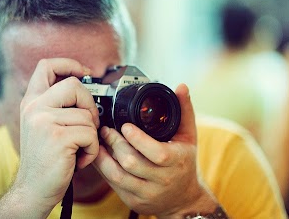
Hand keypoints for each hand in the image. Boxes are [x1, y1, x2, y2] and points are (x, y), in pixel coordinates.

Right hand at [14, 58, 99, 213]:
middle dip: (89, 105)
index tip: (85, 72)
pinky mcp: (58, 138)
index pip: (46, 65)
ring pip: (87, 115)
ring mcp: (44, 122)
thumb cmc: (44, 159)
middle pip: (74, 85)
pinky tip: (78, 160)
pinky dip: (91, 150)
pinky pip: (91, 134)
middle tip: (87, 124)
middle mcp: (34, 108)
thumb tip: (84, 88)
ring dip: (91, 136)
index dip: (68, 63)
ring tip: (77, 150)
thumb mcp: (43, 125)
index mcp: (31, 102)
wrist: (33, 190)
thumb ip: (56, 105)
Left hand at [93, 83, 217, 216]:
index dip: (138, 140)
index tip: (125, 126)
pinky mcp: (133, 201)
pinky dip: (103, 168)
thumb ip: (184, 110)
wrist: (183, 200)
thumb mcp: (189, 137)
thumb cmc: (184, 164)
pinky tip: (98, 154)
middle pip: (132, 163)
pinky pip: (113, 184)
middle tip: (106, 129)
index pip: (157, 154)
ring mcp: (146, 193)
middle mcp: (162, 180)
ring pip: (118, 175)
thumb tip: (181, 86)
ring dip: (104, 156)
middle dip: (115, 143)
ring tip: (99, 140)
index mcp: (176, 162)